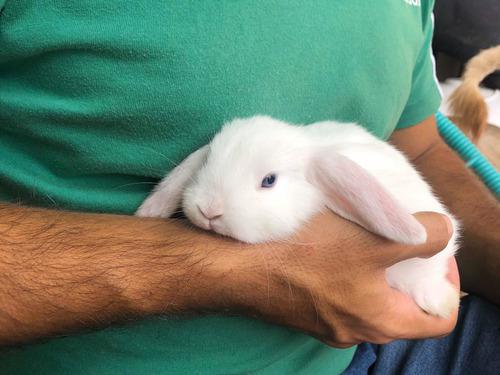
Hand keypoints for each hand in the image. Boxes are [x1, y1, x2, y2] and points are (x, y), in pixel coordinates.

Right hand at [212, 211, 458, 346]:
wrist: (243, 269)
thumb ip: (421, 235)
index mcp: (382, 321)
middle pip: (405, 310)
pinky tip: (336, 250)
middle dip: (413, 277)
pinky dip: (351, 278)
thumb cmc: (309, 255)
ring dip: (380, 276)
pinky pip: (342, 299)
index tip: (438, 256)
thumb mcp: (374, 239)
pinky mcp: (308, 314)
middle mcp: (358, 331)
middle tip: (407, 244)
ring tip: (372, 241)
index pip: (440, 319)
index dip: (450, 287)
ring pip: (372, 303)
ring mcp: (330, 326)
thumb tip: (443, 230)